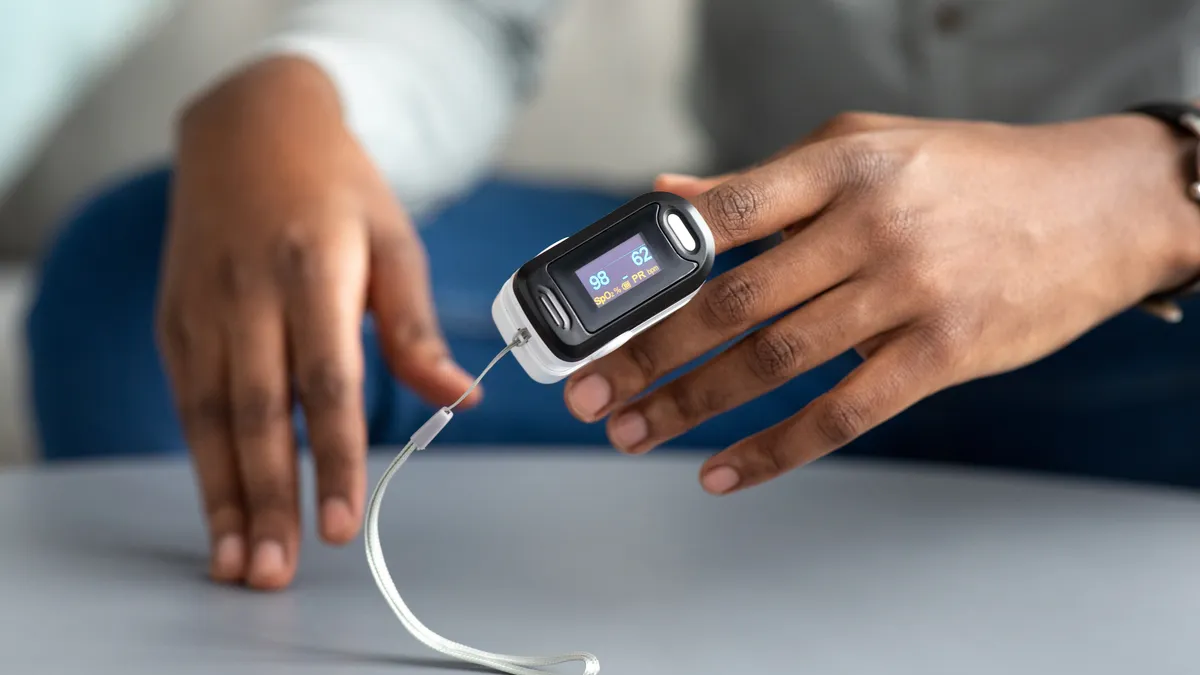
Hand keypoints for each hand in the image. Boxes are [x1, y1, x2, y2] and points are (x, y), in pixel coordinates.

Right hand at [157, 56, 478, 589]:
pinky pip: (189, 400)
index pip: (326, 382)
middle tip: (277, 568)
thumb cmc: (337, 189)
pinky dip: (202, 459)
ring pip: (212, 418)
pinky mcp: (174, 320)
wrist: (249, 126)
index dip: (335, 458)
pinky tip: (218, 505)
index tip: (343, 521)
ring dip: (225, 496)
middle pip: (258, 414)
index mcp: (313, 271)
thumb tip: (460, 398)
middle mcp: (248, 294)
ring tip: (239, 560)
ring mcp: (202, 307)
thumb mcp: (395, 242)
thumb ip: (417, 329)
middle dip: (268, 498)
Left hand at [563, 112, 1199, 494]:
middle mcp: (869, 226)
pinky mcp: (943, 353)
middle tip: (594, 391)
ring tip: (636, 431)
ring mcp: (909, 291)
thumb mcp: (865, 148)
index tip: (595, 312)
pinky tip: (723, 472)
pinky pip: (843, 412)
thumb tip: (669, 200)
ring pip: (775, 361)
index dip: (647, 268)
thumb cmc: (970, 174)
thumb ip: (763, 185)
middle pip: (733, 301)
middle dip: (649, 354)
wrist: (1098, 205)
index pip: (720, 218)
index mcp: (838, 164)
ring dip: (693, 405)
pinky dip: (777, 449)